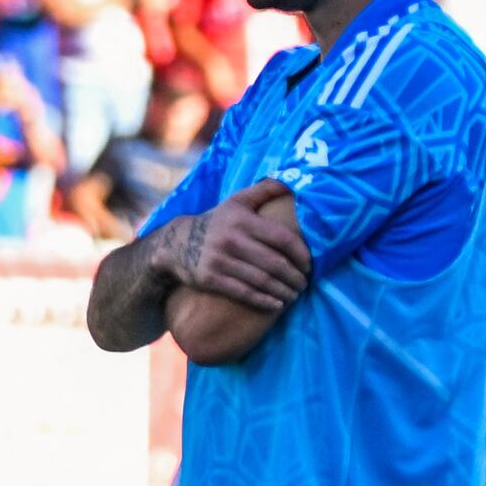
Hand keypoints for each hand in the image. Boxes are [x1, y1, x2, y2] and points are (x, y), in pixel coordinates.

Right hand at [160, 179, 312, 315]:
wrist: (175, 243)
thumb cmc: (216, 222)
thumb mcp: (236, 201)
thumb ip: (264, 190)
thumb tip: (290, 181)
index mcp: (242, 220)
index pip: (282, 238)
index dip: (301, 254)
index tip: (310, 265)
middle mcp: (231, 240)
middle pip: (274, 263)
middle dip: (295, 277)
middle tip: (305, 284)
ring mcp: (219, 261)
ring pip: (261, 281)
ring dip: (283, 292)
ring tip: (294, 295)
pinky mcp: (210, 279)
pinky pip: (243, 293)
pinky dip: (264, 301)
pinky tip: (276, 305)